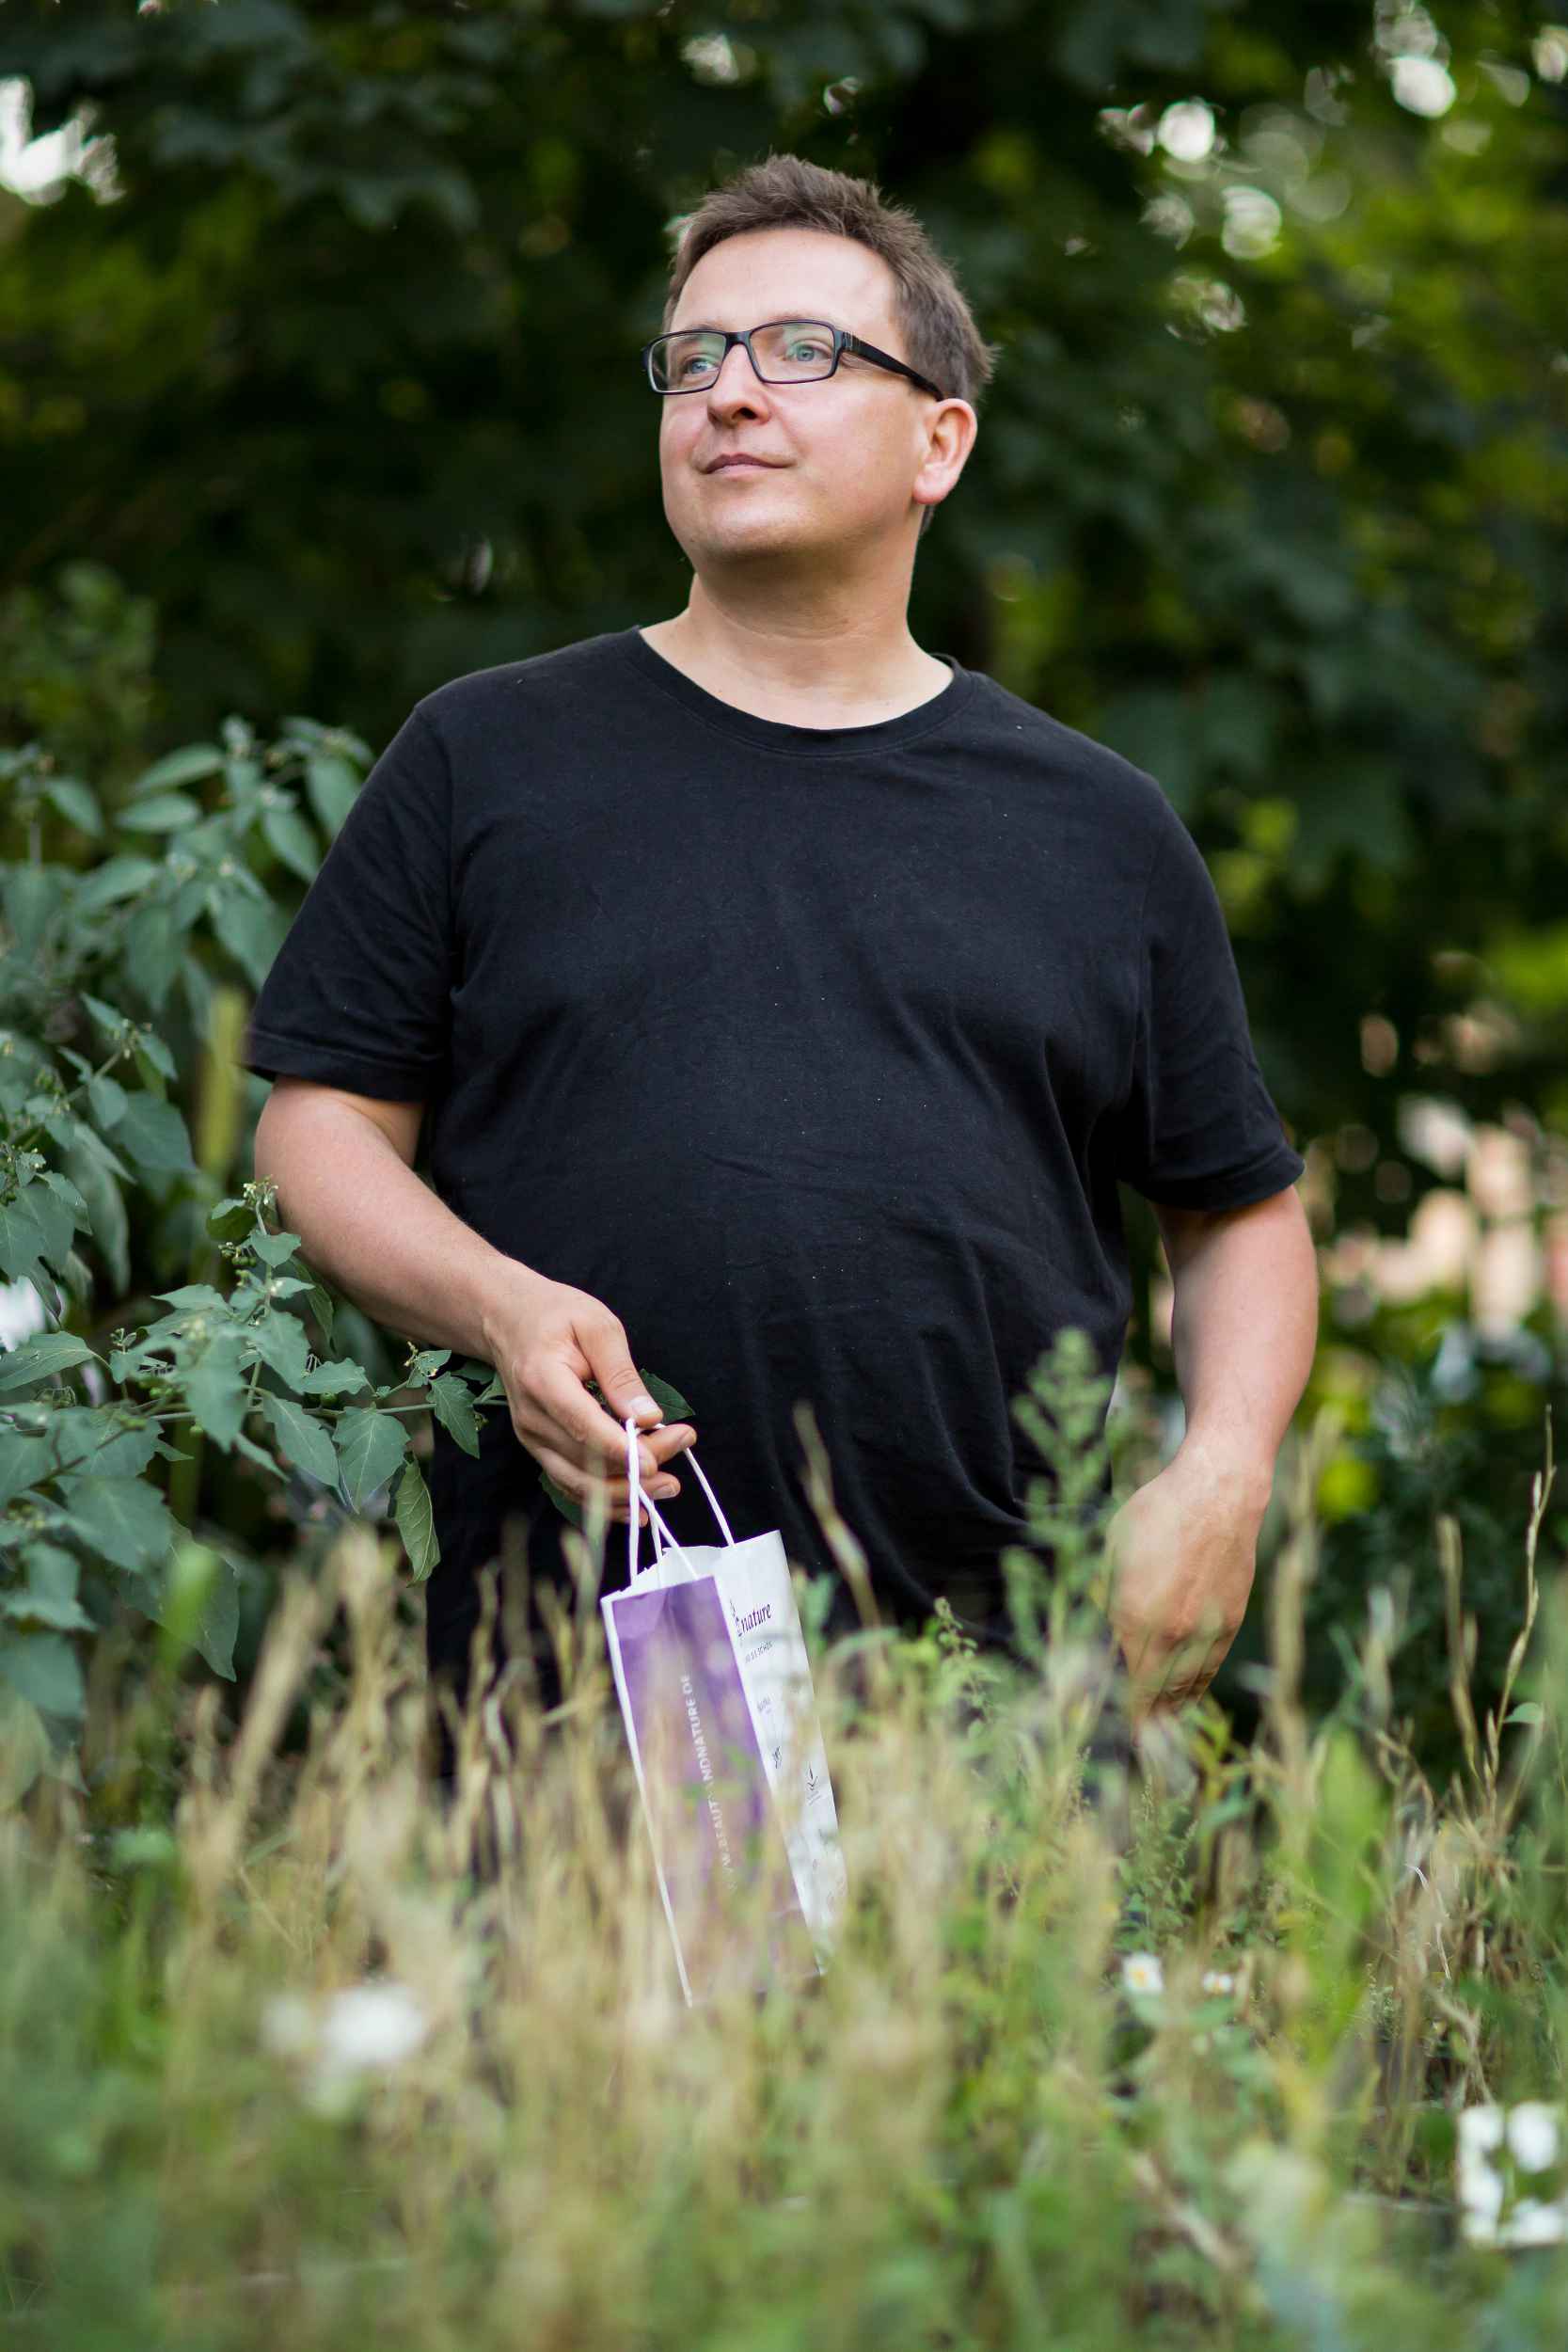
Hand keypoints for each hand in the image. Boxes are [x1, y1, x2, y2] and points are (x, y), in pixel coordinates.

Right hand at [484, 1269, 694, 1524]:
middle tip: (682, 1448)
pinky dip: (604, 1502)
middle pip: (586, 1459)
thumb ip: (621, 1374)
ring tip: (668, 1488)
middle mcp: (532, 1419)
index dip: (620, 1450)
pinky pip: (570, 1485)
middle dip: (637, 1467)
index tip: (658, 1462)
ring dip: (625, 1494)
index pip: (583, 1426)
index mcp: (543, 1381)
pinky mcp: (538, 1449)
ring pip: (578, 1483)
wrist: (507, 1321)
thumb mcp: (597, 1326)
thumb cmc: (556, 1315)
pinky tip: (636, 1509)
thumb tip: (647, 1417)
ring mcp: (532, 1439)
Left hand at [1101, 1450, 1263, 1726]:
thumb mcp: (1113, 1555)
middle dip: (1150, 1725)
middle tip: (1142, 1749)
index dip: (1127, 1717)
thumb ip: (1109, 1601)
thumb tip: (1103, 1637)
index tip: (1122, 1736)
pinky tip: (1189, 1698)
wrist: (1218, 1494)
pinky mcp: (1231, 1622)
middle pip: (1161, 1696)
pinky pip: (1211, 1668)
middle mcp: (1174, 1634)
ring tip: (1162, 1734)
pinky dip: (1198, 1688)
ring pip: (1189, 1687)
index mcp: (1136, 1619)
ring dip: (1174, 1712)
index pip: (1131, 1687)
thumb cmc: (1156, 1514)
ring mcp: (1207, 1631)